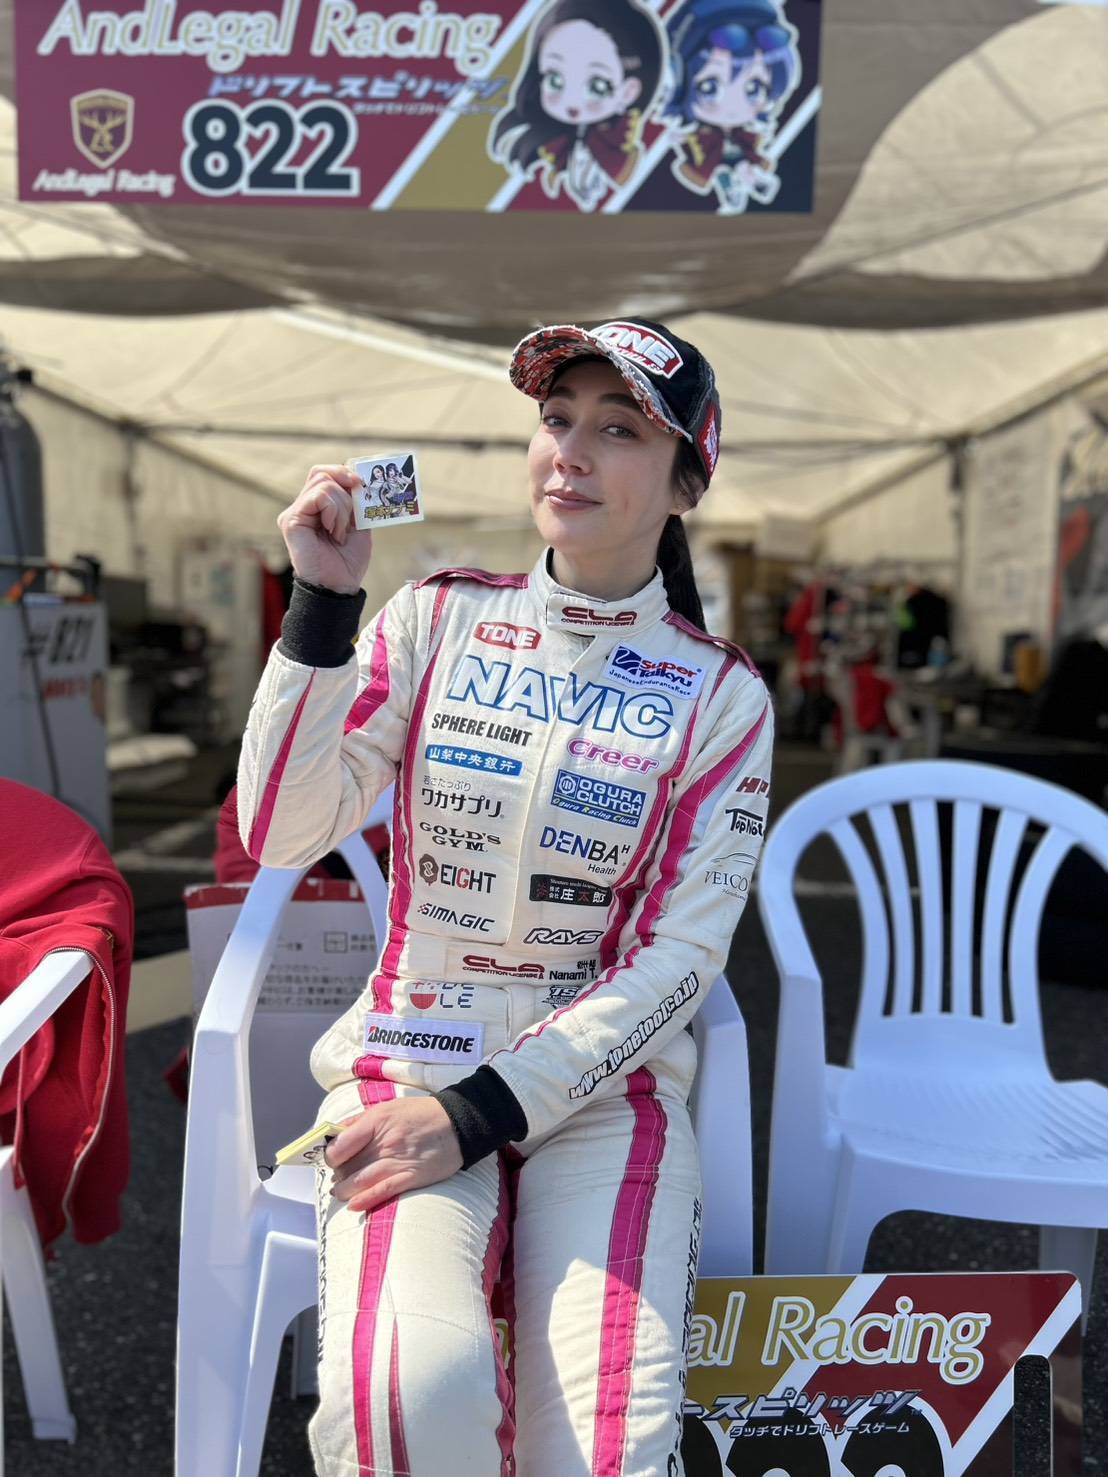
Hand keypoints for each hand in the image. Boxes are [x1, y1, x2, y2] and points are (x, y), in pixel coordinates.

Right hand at [277, 465, 372, 594]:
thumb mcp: (359, 525)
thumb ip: (356, 502)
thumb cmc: (348, 561)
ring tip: (340, 532)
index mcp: (317, 507)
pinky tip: (333, 531)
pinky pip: (318, 497)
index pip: (325, 474)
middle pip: (321, 473)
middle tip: (356, 508)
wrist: (339, 586)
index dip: (343, 472)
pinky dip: (334, 512)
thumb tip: (357, 478)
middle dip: (345, 485)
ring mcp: (295, 512)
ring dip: (342, 507)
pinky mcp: (291, 520)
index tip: (361, 484)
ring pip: (323, 483)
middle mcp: (303, 507)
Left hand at [325, 1096, 463, 1213]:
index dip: (331, 1157)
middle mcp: (384, 1142)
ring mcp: (398, 1161)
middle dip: (338, 1175)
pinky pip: (382, 1191)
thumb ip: (361, 1121)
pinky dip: (364, 1200)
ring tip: (341, 1192)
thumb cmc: (421, 1114)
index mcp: (376, 1121)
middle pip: (347, 1167)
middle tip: (338, 1177)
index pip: (339, 1146)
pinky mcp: (412, 1177)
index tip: (334, 1159)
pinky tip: (354, 1205)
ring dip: (345, 1191)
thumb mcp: (389, 1107)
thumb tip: (336, 1134)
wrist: (458, 1123)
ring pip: (359, 1182)